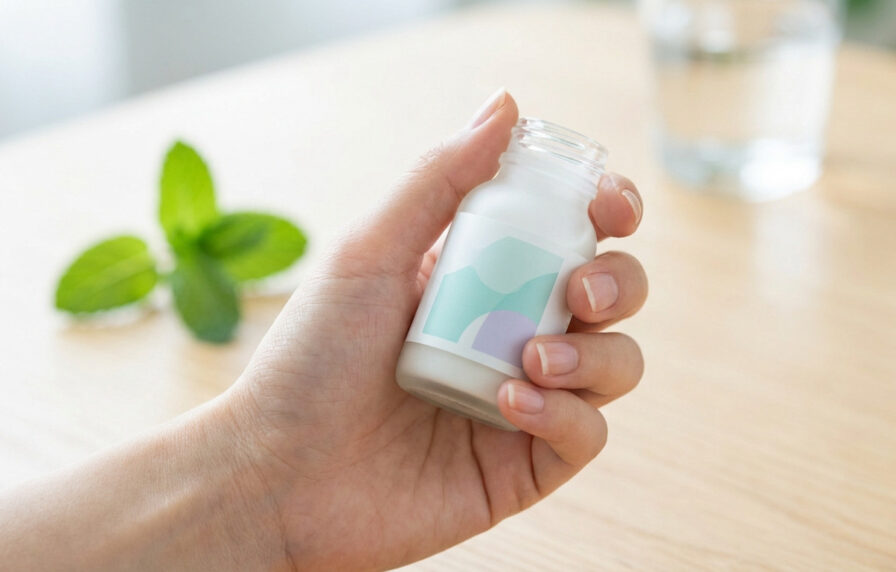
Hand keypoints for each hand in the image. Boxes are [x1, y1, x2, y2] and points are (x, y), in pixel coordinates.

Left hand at [224, 91, 647, 569]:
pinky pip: (587, 433)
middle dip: (618, 282)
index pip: (573, 233)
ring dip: (593, 354)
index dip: (608, 211)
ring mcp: (526, 399)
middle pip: (614, 293)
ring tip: (529, 358)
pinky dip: (565, 413)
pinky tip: (509, 403)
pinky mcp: (525, 464)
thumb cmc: (310, 360)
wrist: (277, 474)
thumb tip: (504, 107)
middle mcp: (513, 333)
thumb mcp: (370, 253)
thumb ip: (439, 181)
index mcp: (483, 276)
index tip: (608, 206)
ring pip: (617, 363)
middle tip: (578, 290)